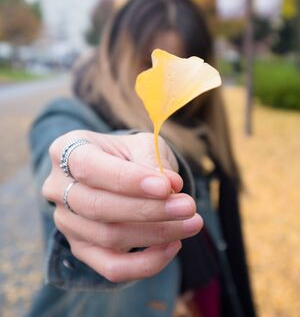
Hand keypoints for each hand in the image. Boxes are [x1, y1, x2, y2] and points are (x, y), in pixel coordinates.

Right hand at [43, 131, 202, 282]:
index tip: (166, 186)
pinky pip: (111, 267)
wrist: (117, 171)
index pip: (90, 167)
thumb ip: (153, 161)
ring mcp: (66, 222)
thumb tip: (171, 186)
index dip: (127, 180)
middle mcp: (57, 187)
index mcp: (67, 150)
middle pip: (98, 206)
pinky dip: (145, 263)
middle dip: (149, 210)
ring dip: (156, 233)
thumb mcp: (141, 144)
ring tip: (191, 223)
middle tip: (188, 207)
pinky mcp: (81, 249)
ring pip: (108, 237)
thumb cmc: (129, 154)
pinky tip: (173, 246)